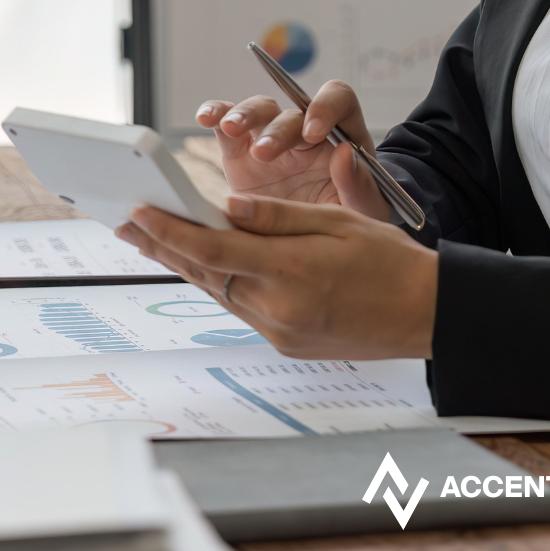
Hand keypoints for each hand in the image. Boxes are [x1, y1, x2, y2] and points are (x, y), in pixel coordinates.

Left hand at [116, 193, 436, 358]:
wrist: (426, 314)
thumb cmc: (388, 260)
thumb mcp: (335, 222)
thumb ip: (275, 217)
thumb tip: (223, 206)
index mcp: (292, 273)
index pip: (213, 250)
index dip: (169, 230)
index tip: (137, 211)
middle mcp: (279, 310)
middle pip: (204, 274)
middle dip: (160, 245)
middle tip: (123, 223)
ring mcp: (280, 332)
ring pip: (218, 291)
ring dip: (183, 264)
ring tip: (149, 238)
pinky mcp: (285, 343)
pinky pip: (239, 306)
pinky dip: (217, 281)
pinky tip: (199, 263)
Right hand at [194, 81, 386, 218]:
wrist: (313, 245)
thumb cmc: (347, 220)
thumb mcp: (364, 210)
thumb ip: (358, 184)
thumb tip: (344, 153)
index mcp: (341, 135)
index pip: (338, 100)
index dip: (326, 107)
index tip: (314, 132)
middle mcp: (304, 131)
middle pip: (291, 112)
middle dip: (277, 130)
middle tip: (265, 153)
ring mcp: (269, 138)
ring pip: (258, 110)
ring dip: (244, 115)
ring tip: (230, 129)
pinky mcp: (240, 152)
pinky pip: (226, 123)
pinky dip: (215, 113)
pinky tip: (206, 118)